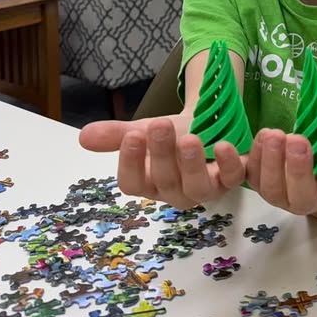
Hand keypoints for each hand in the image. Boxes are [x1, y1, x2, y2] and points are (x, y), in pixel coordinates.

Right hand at [79, 117, 245, 208]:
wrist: (207, 124)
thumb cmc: (172, 135)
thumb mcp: (144, 132)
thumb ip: (116, 134)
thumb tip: (83, 136)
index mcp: (149, 183)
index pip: (133, 183)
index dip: (131, 163)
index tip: (132, 136)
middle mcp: (175, 192)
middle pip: (165, 181)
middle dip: (161, 154)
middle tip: (159, 126)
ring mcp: (205, 188)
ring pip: (197, 187)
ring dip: (192, 164)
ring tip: (189, 138)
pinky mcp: (231, 178)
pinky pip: (233, 178)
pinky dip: (229, 164)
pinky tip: (222, 146)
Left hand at [246, 128, 316, 215]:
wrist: (312, 154)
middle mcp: (306, 202)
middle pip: (301, 196)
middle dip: (298, 168)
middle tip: (298, 138)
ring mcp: (280, 194)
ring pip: (272, 189)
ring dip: (271, 163)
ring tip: (275, 134)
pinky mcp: (259, 182)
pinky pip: (252, 177)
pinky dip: (251, 158)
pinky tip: (259, 136)